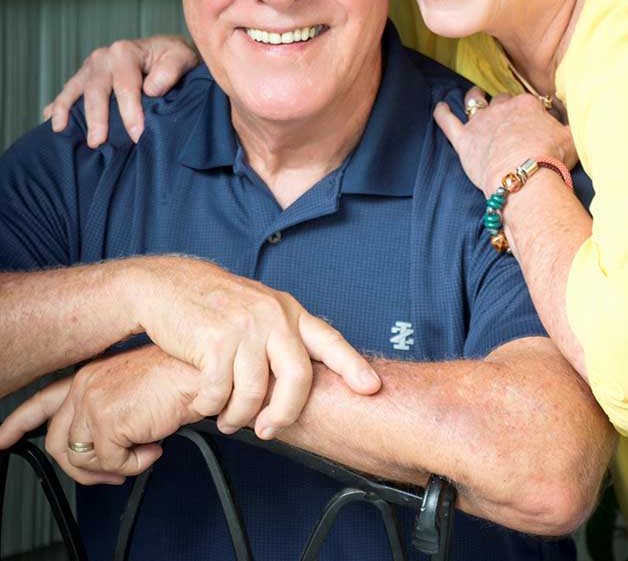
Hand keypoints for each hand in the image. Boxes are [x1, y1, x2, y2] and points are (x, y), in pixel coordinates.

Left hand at [0, 347, 200, 484]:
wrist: (204, 371)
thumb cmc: (181, 376)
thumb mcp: (135, 387)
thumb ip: (108, 409)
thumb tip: (98, 451)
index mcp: (90, 373)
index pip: (43, 400)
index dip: (19, 423)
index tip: (3, 440)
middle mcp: (85, 384)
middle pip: (60, 444)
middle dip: (84, 469)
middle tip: (112, 473)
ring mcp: (93, 402)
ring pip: (85, 459)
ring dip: (116, 466)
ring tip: (144, 451)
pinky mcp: (108, 420)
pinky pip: (113, 464)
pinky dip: (137, 464)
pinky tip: (155, 445)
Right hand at [43, 35, 199, 146]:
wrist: (166, 52)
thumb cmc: (174, 58)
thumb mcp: (182, 58)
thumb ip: (170, 71)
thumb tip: (151, 89)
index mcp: (125, 52)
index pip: (126, 86)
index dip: (131, 113)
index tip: (137, 135)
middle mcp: (104, 57)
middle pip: (96, 91)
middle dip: (97, 119)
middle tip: (98, 143)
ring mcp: (91, 67)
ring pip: (75, 91)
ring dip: (67, 112)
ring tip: (63, 131)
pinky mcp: (85, 77)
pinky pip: (67, 92)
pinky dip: (57, 107)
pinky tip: (51, 123)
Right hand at [128, 257, 380, 435]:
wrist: (166, 285)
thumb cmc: (214, 306)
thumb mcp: (258, 310)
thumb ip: (281, 337)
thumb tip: (302, 380)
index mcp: (288, 310)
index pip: (330, 340)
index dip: (353, 366)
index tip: (371, 388)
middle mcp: (273, 315)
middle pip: (297, 378)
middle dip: (284, 414)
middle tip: (268, 430)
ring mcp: (245, 327)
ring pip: (254, 393)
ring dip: (238, 416)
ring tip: (227, 417)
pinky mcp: (215, 341)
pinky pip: (220, 393)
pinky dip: (211, 406)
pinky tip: (205, 400)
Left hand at [433, 87, 577, 195]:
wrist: (525, 175)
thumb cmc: (551, 158)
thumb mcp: (571, 138)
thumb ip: (569, 126)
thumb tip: (574, 121)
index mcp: (527, 104)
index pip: (526, 102)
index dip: (528, 111)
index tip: (532, 121)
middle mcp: (502, 108)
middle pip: (501, 100)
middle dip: (502, 105)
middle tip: (505, 116)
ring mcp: (481, 123)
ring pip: (474, 101)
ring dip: (474, 98)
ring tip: (474, 96)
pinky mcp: (464, 140)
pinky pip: (447, 121)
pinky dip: (442, 113)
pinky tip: (439, 107)